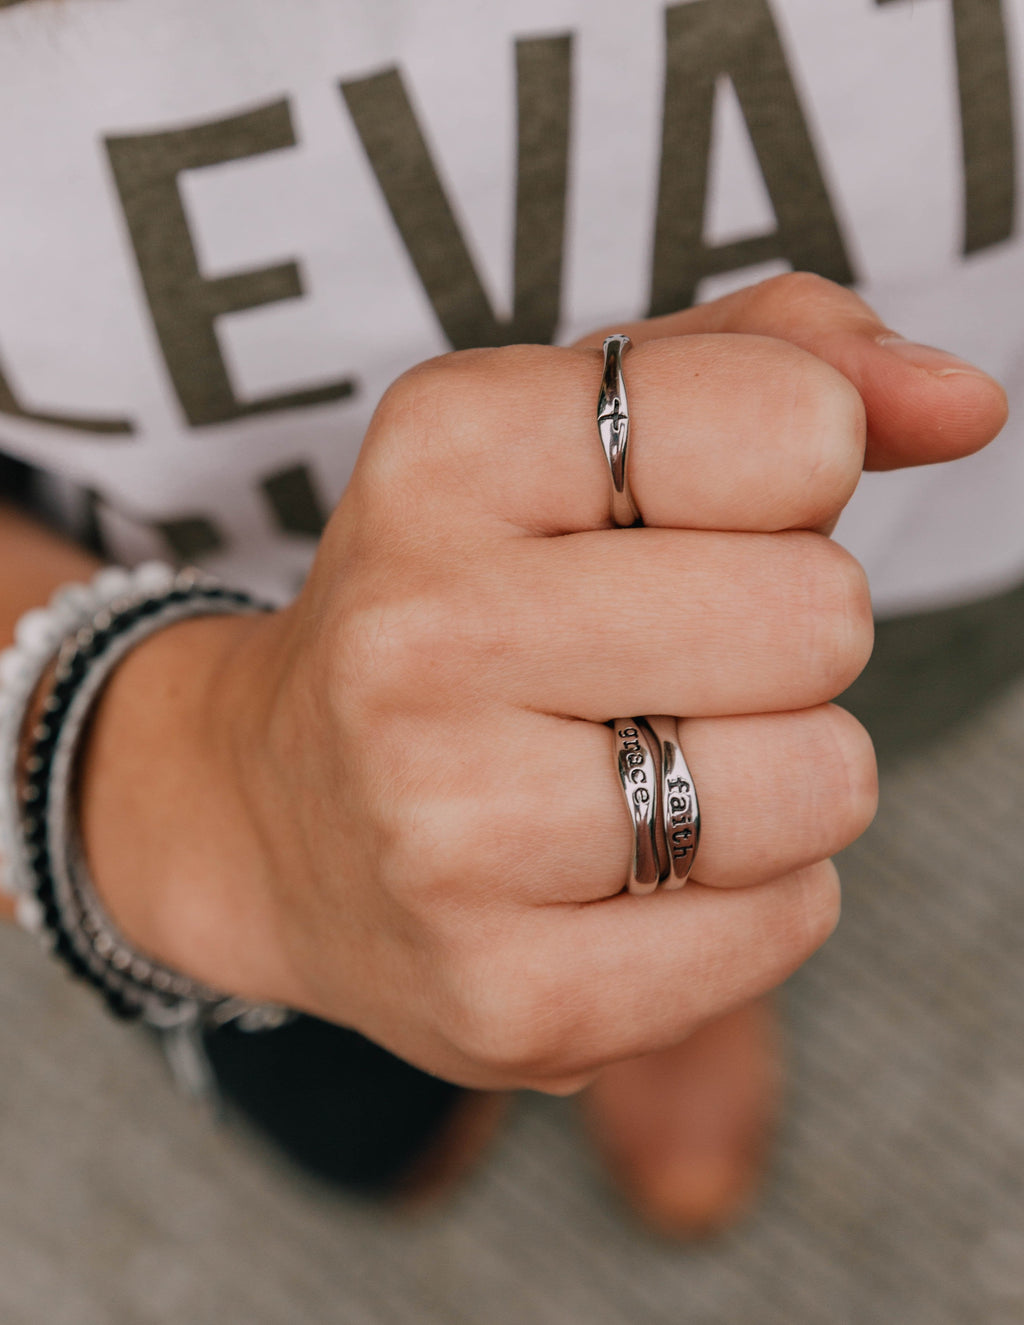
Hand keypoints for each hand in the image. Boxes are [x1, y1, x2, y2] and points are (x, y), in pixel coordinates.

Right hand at [80, 274, 1006, 1090]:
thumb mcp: (575, 434)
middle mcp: (420, 636)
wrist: (279, 818)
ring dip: (782, 774)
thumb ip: (779, 365)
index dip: (797, 472)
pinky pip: (786, 926)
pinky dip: (753, 895)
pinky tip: (629, 873)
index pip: (793, 424)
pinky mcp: (503, 999)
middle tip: (663, 660)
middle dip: (789, 634)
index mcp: (447, 453)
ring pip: (821, 783)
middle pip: (820, 615)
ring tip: (645, 766)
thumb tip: (967, 402)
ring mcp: (445, 831)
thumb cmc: (465, 600)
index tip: (697, 513)